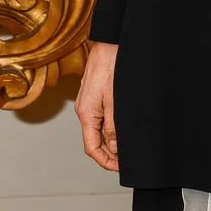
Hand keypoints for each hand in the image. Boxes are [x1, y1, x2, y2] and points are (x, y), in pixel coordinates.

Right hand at [75, 41, 118, 171]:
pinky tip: (121, 127)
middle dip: (108, 153)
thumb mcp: (115, 101)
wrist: (109, 42)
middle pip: (93, 140)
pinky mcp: (94, 93)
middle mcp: (84, 110)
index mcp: (87, 114)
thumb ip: (112, 127)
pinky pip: (99, 117)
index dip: (105, 161)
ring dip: (109, 140)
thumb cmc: (112, 67)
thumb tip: (113, 149)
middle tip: (126, 160)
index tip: (119, 167)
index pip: (91, 148)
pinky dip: (109, 127)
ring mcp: (88, 101)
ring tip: (126, 147)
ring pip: (97, 129)